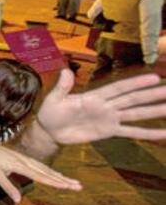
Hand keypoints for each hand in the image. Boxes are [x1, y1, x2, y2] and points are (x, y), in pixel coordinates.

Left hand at [0, 139, 81, 200]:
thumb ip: (8, 187)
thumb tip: (19, 201)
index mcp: (20, 165)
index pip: (41, 176)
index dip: (55, 182)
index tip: (68, 187)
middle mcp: (26, 162)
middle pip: (48, 173)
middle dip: (64, 180)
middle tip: (79, 186)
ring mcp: (26, 159)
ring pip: (47, 169)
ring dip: (60, 176)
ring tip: (73, 182)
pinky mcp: (24, 159)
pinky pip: (41, 166)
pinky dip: (52, 171)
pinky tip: (58, 175)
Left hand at [37, 70, 165, 144]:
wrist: (49, 131)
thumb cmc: (51, 112)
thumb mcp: (54, 99)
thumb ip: (63, 87)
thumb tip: (66, 70)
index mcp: (95, 96)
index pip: (120, 88)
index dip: (136, 83)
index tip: (155, 78)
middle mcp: (107, 106)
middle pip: (133, 99)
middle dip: (152, 95)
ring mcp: (110, 119)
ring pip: (136, 114)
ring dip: (154, 111)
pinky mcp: (109, 132)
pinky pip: (130, 132)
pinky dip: (147, 133)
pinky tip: (163, 133)